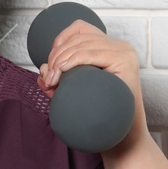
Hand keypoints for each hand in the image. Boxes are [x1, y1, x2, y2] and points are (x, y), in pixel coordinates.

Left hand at [38, 20, 148, 153]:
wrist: (122, 140)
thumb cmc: (100, 117)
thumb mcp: (73, 94)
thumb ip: (57, 80)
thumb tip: (42, 68)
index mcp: (110, 48)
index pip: (80, 28)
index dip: (60, 40)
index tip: (50, 64)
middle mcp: (120, 46)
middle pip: (79, 37)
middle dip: (56, 55)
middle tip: (49, 79)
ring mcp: (124, 53)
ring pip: (83, 44)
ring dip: (61, 60)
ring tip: (53, 81)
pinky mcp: (125, 62)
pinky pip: (92, 53)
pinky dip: (72, 60)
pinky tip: (62, 71)